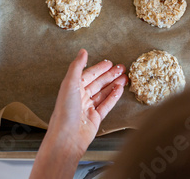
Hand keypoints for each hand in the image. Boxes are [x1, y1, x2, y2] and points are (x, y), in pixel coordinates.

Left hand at [30, 49, 127, 178]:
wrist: (67, 138)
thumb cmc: (65, 111)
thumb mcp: (70, 84)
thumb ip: (77, 66)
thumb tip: (82, 51)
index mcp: (73, 88)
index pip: (88, 75)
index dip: (99, 68)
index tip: (109, 62)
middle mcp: (80, 97)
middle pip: (98, 83)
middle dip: (110, 75)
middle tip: (122, 68)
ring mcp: (88, 108)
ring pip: (104, 93)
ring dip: (114, 84)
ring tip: (125, 78)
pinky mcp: (95, 118)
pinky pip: (106, 104)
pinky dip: (114, 96)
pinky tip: (120, 90)